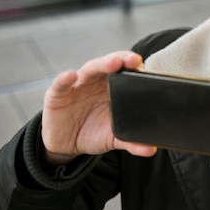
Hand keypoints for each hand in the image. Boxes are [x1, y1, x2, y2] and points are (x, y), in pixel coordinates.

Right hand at [42, 51, 156, 164]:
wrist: (66, 144)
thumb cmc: (93, 131)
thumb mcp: (113, 137)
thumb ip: (131, 141)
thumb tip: (151, 149)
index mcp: (113, 88)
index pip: (125, 71)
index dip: (135, 67)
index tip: (145, 68)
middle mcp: (97, 81)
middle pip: (110, 65)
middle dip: (122, 60)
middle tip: (133, 60)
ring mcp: (78, 86)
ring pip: (90, 69)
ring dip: (101, 64)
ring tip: (113, 62)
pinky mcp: (57, 95)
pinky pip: (60, 84)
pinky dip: (65, 79)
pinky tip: (70, 76)